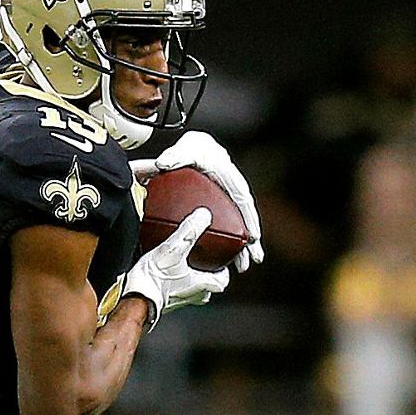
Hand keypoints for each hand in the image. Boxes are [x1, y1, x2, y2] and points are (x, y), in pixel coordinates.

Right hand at [122, 207, 229, 329]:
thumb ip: (190, 231)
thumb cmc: (154, 279)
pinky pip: (173, 294)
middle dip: (207, 278)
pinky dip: (173, 285)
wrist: (132, 298)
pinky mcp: (161, 302)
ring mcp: (176, 301)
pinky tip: (163, 275)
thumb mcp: (174, 249)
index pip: (222, 281)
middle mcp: (190, 295)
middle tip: (203, 265)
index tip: (222, 263)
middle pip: (208, 290)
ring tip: (183, 269)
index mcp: (200, 284)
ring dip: (190, 283)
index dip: (223, 272)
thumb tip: (204, 215)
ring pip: (191, 294)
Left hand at [130, 131, 263, 271]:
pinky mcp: (224, 208)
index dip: (249, 219)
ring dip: (244, 248)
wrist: (198, 147)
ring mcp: (230, 202)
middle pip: (247, 219)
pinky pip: (230, 227)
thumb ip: (173, 157)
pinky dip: (231, 243)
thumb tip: (161, 164)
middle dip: (252, 241)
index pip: (243, 201)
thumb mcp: (184, 151)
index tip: (253, 237)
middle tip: (254, 259)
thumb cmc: (194, 150)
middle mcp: (234, 192)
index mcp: (229, 179)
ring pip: (240, 227)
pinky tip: (228, 259)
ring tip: (244, 267)